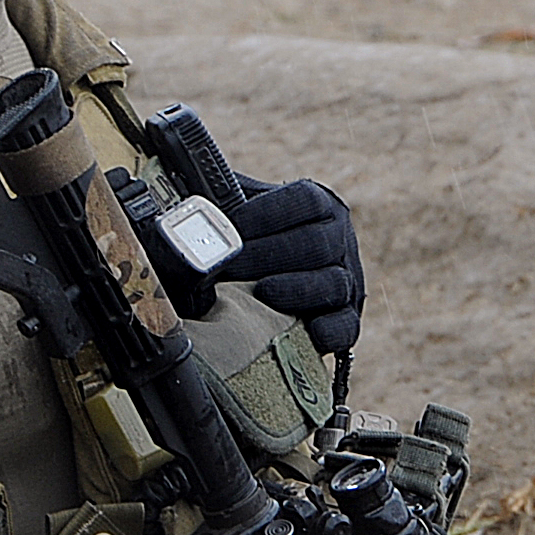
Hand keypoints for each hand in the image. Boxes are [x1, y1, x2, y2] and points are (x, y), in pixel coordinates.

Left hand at [218, 178, 363, 355]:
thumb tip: (188, 209)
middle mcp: (338, 241)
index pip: (305, 201)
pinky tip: (310, 332)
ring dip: (295, 289)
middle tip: (229, 267)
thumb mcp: (238, 212)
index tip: (230, 226)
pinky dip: (330, 331)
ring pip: (334, 283)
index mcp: (319, 207)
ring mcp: (346, 282)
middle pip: (317, 244)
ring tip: (261, 294)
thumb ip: (221, 205)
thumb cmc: (245, 243)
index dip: (267, 214)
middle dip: (269, 256)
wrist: (258, 280)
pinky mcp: (345, 320)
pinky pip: (346, 327)